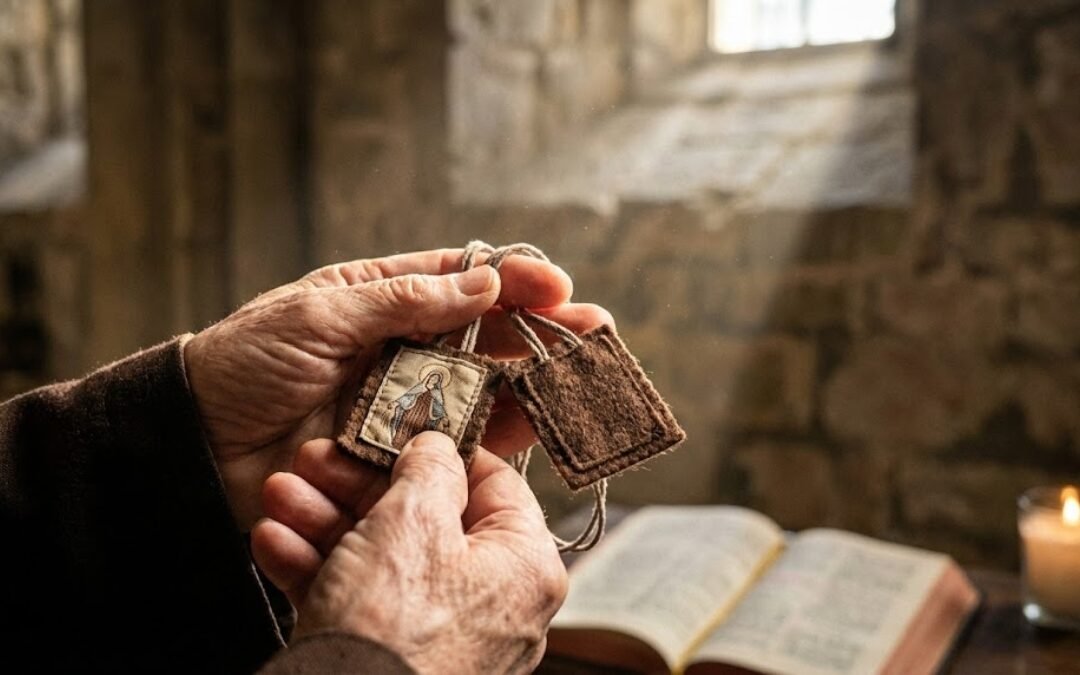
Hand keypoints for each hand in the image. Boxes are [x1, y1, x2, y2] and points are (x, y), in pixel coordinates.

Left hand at [184, 249, 610, 528]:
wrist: (194, 444)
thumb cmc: (242, 363)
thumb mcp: (318, 314)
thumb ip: (403, 302)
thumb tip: (483, 284)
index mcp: (379, 300)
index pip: (459, 282)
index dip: (510, 279)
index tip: (555, 281)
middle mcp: (401, 352)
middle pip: (486, 338)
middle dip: (541, 332)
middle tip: (595, 328)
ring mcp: (404, 407)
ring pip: (485, 392)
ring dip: (536, 384)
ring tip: (587, 376)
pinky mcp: (400, 458)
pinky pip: (460, 446)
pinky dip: (503, 438)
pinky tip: (544, 428)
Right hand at [253, 432, 567, 673]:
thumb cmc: (394, 631)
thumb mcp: (412, 520)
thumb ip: (429, 467)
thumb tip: (437, 444)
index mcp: (524, 565)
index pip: (495, 484)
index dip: (442, 449)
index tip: (397, 429)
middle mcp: (493, 603)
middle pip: (426, 518)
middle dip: (358, 485)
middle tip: (315, 460)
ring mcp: (442, 637)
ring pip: (383, 557)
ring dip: (324, 520)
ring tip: (278, 495)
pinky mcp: (392, 660)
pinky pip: (359, 601)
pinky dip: (316, 570)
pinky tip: (272, 543)